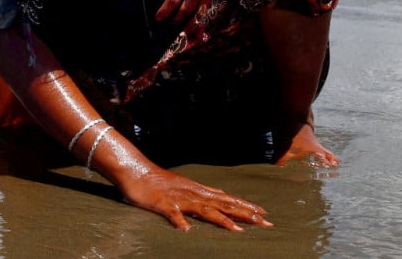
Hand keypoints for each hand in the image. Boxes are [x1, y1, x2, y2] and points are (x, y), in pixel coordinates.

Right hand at [118, 166, 273, 230]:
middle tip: (265, 223)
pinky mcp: (163, 204)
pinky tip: (187, 230)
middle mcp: (193, 194)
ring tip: (237, 230)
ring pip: (204, 210)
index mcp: (199, 191)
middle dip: (244, 214)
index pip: (228, 199)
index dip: (246, 206)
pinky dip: (180, 222)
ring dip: (221, 219)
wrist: (136, 170)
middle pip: (223, 205)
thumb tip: (221, 194)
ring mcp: (179, 199)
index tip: (265, 214)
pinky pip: (173, 214)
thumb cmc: (159, 180)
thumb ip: (203, 191)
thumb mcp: (185, 185)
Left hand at [155, 0, 206, 22]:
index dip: (165, 9)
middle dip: (175, 18)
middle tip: (166, 24)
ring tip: (174, 25)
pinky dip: (193, 19)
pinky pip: (201, 11)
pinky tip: (185, 23)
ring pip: (195, 11)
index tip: (158, 17)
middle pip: (186, 8)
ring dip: (185, 21)